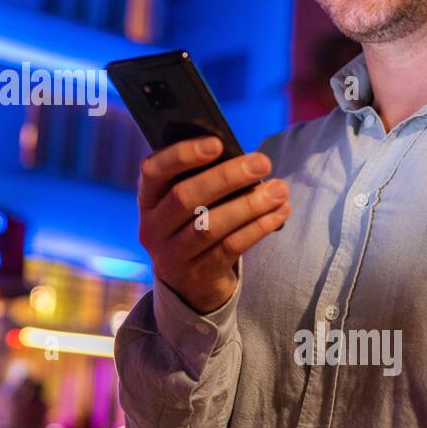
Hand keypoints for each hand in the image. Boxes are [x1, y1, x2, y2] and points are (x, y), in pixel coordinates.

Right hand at [136, 136, 290, 313]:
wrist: (190, 283)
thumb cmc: (194, 225)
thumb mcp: (186, 204)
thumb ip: (202, 179)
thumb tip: (244, 160)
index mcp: (147, 199)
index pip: (153, 171)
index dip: (182, 155)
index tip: (217, 143)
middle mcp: (153, 228)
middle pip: (184, 197)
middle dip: (226, 177)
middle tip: (262, 162)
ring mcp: (172, 255)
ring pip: (209, 225)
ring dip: (248, 205)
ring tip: (279, 190)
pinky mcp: (198, 275)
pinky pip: (230, 247)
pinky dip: (257, 227)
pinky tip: (279, 213)